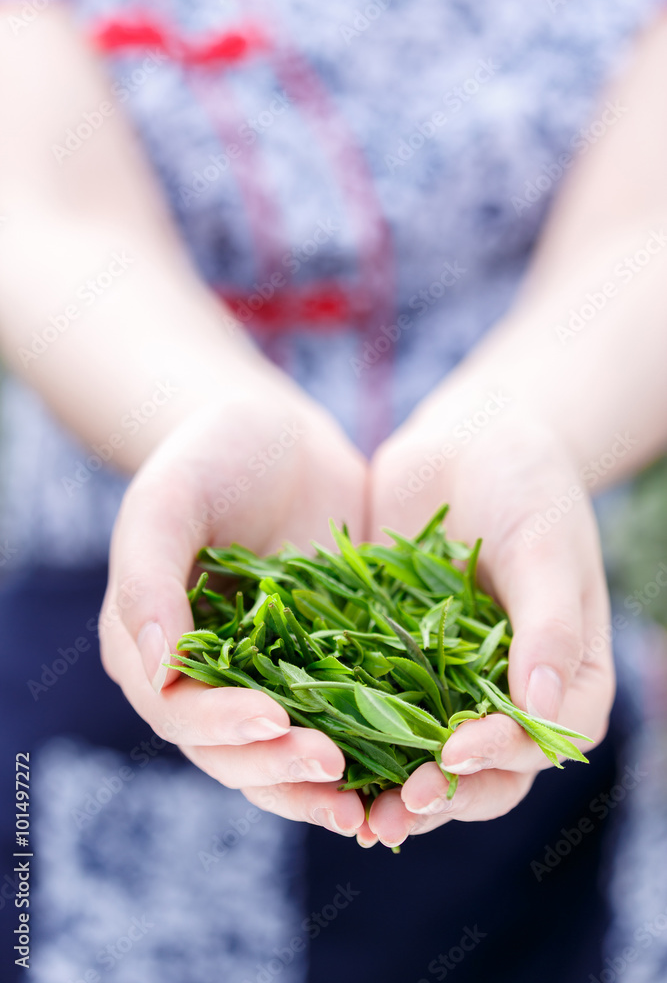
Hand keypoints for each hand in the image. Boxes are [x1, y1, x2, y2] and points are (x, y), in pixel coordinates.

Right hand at [100, 376, 367, 837]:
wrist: (277, 436)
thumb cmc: (209, 454)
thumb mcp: (169, 500)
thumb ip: (149, 578)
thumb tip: (159, 665)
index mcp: (155, 650)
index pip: (180, 708)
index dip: (222, 725)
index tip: (273, 720)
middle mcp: (208, 679)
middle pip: (235, 751)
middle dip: (282, 768)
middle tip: (335, 772)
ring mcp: (269, 678)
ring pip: (290, 751)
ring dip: (324, 783)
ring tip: (371, 806)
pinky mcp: (325, 667)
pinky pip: (346, 718)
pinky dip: (372, 748)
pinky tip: (409, 764)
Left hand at [362, 397, 613, 847]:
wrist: (470, 442)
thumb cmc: (527, 484)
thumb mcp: (546, 545)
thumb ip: (548, 625)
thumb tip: (542, 711)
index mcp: (565, 677)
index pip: (543, 741)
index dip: (501, 757)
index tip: (451, 753)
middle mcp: (509, 692)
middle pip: (485, 770)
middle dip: (439, 795)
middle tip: (389, 813)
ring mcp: (451, 680)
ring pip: (425, 753)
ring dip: (389, 785)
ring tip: (349, 811)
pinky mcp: (398, 658)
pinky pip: (377, 705)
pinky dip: (350, 731)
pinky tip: (309, 744)